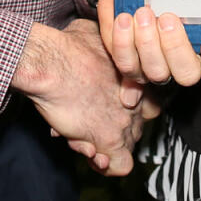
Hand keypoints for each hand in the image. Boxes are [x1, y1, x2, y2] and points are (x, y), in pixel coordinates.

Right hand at [13, 19, 144, 174]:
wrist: (52, 64)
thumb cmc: (68, 45)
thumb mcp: (95, 33)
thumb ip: (104, 44)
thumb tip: (95, 43)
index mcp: (139, 76)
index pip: (149, 99)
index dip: (127, 105)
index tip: (106, 104)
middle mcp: (139, 100)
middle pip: (138, 123)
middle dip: (114, 126)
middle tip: (90, 121)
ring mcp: (127, 121)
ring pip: (128, 145)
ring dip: (106, 145)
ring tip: (82, 137)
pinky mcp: (110, 139)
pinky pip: (120, 166)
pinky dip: (106, 165)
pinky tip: (90, 153)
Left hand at [98, 0, 200, 93]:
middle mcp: (185, 63)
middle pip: (188, 74)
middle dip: (175, 47)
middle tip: (166, 18)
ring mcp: (157, 66)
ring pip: (155, 72)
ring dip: (146, 44)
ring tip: (142, 14)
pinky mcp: (130, 64)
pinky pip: (125, 63)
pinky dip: (122, 42)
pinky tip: (124, 20)